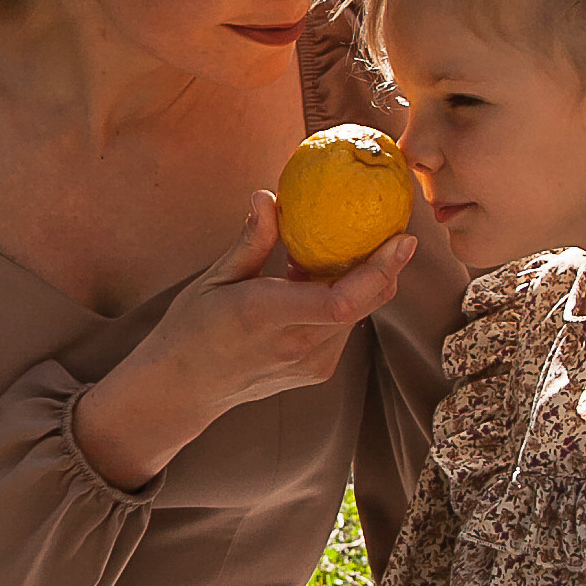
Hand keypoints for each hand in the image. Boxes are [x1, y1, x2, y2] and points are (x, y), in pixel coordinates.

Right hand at [74, 191, 415, 491]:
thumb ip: (250, 241)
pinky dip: (344, 301)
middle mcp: (296, 345)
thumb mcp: (214, 279)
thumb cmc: (191, 327)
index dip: (379, 270)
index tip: (401, 238)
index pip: (341, 300)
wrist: (183, 389)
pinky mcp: (316, 372)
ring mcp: (310, 365)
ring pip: (357, 316)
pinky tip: (322, 280)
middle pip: (363, 304)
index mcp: (267, 315)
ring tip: (347, 249)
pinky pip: (344, 329)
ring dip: (361, 283)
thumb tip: (269, 197)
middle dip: (386, 267)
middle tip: (394, 229)